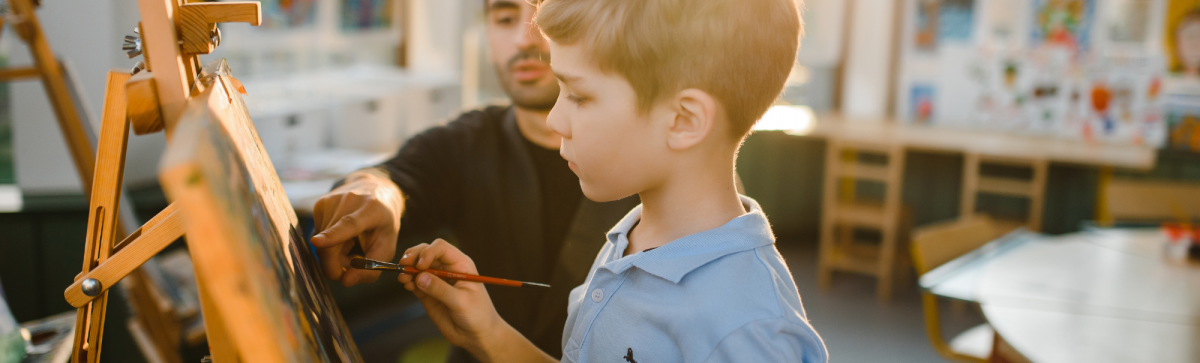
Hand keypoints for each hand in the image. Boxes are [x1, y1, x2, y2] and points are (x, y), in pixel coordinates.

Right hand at [311, 168, 402, 286]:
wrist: (374, 190)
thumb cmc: (383, 223)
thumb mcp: (387, 246)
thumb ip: (371, 268)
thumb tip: (345, 282)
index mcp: (371, 209)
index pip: (349, 224)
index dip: (333, 236)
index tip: (317, 242)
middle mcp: (349, 201)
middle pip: (330, 243)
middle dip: (336, 266)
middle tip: (351, 269)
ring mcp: (331, 201)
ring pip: (321, 244)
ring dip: (335, 255)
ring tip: (352, 244)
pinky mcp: (319, 205)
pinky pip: (318, 236)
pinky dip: (329, 244)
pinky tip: (343, 236)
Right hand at [398, 239, 503, 354]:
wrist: (477, 335)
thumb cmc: (477, 315)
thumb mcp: (461, 301)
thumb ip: (441, 289)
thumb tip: (420, 277)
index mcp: (460, 264)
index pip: (441, 248)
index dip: (428, 252)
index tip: (421, 265)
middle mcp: (447, 268)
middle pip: (426, 252)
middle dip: (413, 256)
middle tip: (404, 265)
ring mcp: (436, 280)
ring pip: (417, 266)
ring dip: (408, 268)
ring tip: (403, 278)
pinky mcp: (428, 293)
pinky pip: (414, 281)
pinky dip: (408, 281)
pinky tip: (406, 285)